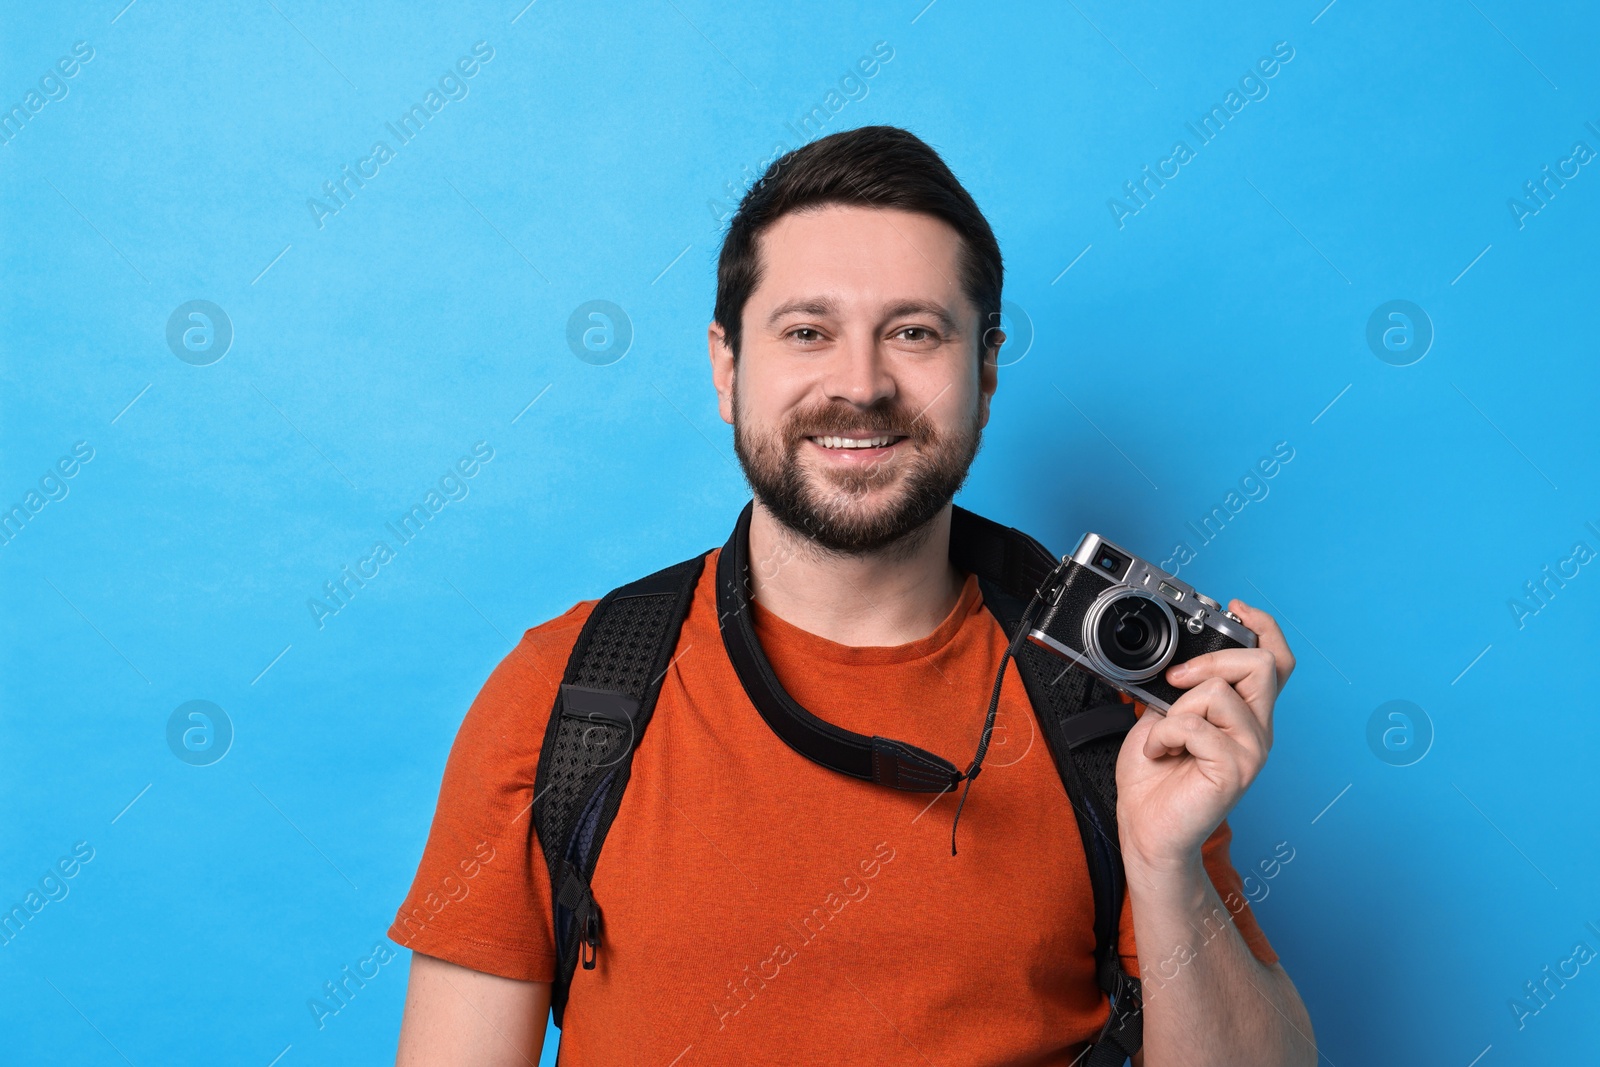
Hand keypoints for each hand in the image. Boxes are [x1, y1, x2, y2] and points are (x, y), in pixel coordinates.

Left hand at [1114, 600, 1295, 873]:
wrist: (1146, 829)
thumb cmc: (1155, 778)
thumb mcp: (1163, 717)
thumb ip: (1181, 688)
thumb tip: (1177, 659)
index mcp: (1245, 714)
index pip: (1277, 662)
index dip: (1265, 628)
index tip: (1235, 609)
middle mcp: (1257, 730)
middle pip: (1261, 665)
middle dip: (1210, 661)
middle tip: (1175, 680)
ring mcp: (1251, 751)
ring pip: (1220, 693)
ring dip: (1176, 709)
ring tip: (1164, 736)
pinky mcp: (1235, 770)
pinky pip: (1195, 725)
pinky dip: (1164, 734)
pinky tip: (1159, 753)